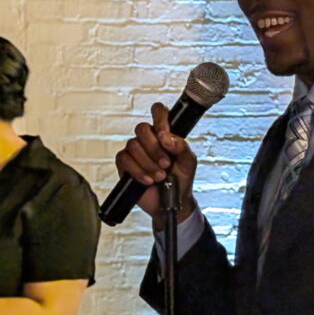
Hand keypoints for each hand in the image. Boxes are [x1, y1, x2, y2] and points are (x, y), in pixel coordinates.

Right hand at [115, 102, 197, 226]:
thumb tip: (166, 138)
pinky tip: (149, 180)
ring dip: (149, 163)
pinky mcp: (125, 165)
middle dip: (154, 148)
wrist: (172, 202)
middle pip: (142, 128)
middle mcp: (148, 139)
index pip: (158, 112)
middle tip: (166, 164)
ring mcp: (135, 151)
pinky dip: (138, 171)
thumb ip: (181, 146)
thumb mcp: (188, 161)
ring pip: (133, 145)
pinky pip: (125, 160)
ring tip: (160, 176)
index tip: (164, 135)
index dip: (160, 118)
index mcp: (164, 133)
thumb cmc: (181, 178)